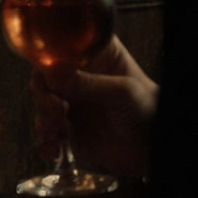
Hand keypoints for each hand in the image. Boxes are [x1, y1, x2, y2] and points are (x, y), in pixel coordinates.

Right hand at [33, 36, 157, 176]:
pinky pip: (47, 135)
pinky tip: (54, 149)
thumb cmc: (149, 109)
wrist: (156, 148)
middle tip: (56, 110)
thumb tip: (52, 69)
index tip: (47, 76)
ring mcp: (73, 105)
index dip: (46, 60)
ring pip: (42, 107)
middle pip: (44, 79)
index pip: (60, 48)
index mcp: (94, 57)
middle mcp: (79, 79)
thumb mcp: (121, 91)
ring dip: (44, 121)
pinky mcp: (70, 132)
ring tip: (59, 133)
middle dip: (43, 97)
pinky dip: (45, 143)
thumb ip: (87, 83)